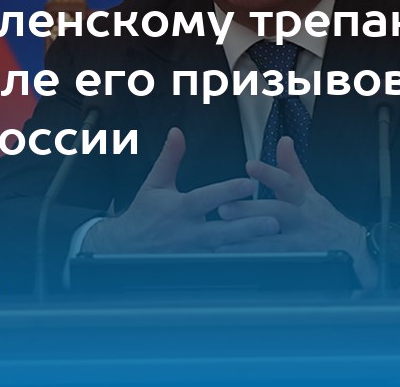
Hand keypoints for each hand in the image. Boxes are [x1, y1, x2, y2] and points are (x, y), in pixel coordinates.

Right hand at [81, 128, 279, 252]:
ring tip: (276, 242)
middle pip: (221, 231)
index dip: (227, 191)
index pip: (206, 199)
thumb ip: (170, 159)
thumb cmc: (143, 213)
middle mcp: (187, 233)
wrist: (124, 249)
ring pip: (225, 252)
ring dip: (249, 247)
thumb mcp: (154, 184)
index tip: (250, 183)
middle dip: (247, 228)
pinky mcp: (195, 268)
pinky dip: (239, 263)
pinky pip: (220, 267)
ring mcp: (193, 254)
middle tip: (274, 223)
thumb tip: (177, 132)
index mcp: (179, 209)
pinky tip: (261, 259)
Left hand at [213, 136, 380, 289]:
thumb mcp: (310, 192)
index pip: (287, 182)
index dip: (269, 174)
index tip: (249, 165)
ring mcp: (304, 245)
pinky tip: (240, 268)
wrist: (356, 252)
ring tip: (222, 246)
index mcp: (303, 201)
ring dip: (249, 245)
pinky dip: (261, 268)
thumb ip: (292, 168)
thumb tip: (283, 140)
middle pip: (278, 212)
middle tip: (223, 209)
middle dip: (251, 211)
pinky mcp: (303, 266)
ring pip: (276, 244)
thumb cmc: (324, 220)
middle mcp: (304, 221)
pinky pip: (280, 267)